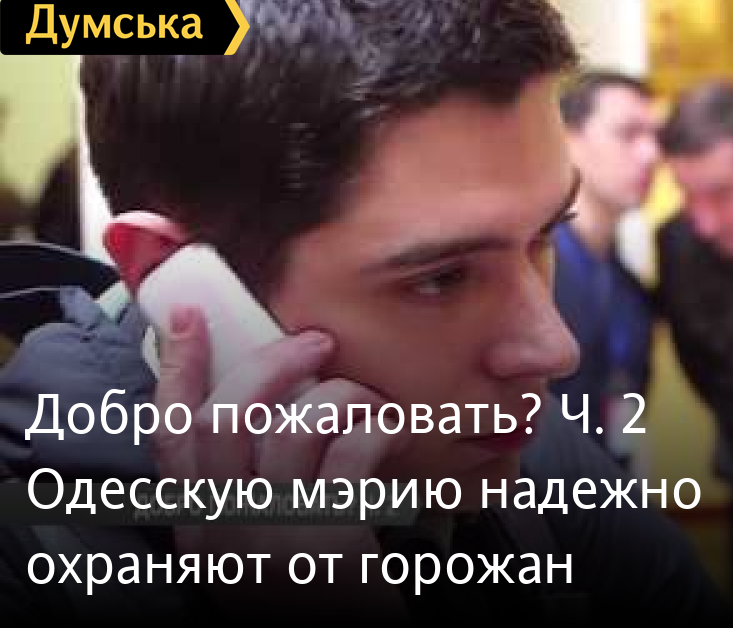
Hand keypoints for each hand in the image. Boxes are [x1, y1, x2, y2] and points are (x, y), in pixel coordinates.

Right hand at [153, 306, 408, 616]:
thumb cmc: (306, 590)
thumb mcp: (248, 541)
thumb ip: (239, 484)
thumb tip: (264, 400)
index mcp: (199, 521)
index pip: (169, 432)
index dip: (177, 367)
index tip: (190, 317)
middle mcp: (227, 527)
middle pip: (227, 418)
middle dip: (272, 363)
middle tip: (315, 344)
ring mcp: (280, 535)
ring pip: (295, 427)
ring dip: (338, 394)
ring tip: (364, 401)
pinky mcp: (337, 542)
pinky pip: (353, 452)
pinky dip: (376, 426)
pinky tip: (388, 429)